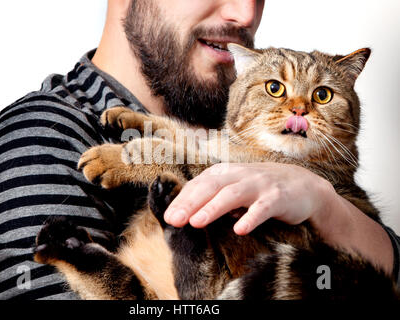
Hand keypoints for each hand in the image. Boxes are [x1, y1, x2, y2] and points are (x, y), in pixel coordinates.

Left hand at [164, 162, 334, 234]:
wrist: (303, 186)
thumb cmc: (260, 190)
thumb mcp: (234, 189)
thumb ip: (213, 198)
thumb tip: (185, 214)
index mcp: (226, 173)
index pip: (199, 185)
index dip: (182, 200)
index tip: (167, 217)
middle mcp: (240, 175)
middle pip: (211, 187)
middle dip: (190, 203)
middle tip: (174, 220)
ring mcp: (259, 185)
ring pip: (232, 194)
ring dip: (213, 208)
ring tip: (197, 222)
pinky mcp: (278, 197)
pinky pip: (263, 208)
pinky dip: (251, 217)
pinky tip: (239, 229)